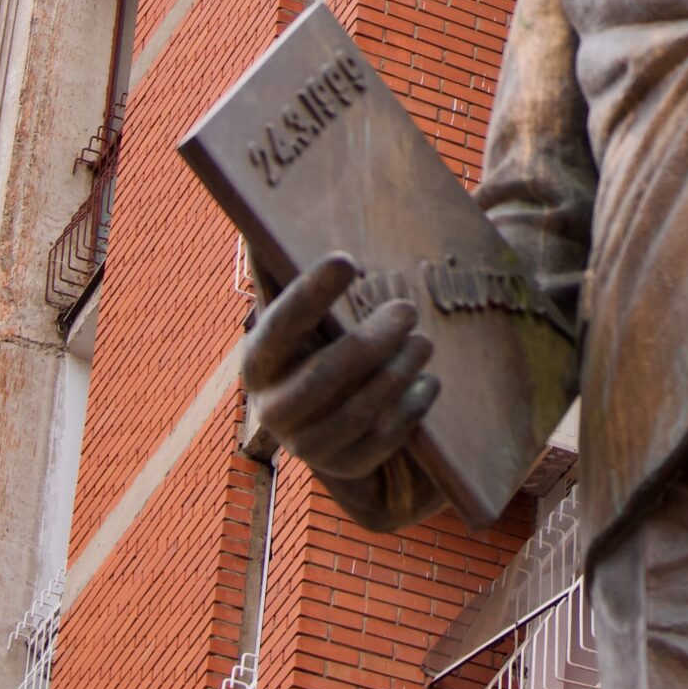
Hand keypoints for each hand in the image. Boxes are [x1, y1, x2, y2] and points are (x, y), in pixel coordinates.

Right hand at [241, 253, 439, 485]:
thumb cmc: (317, 345)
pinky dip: (409, 410)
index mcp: (258, 360)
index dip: (310, 294)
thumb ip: (286, 273)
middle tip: (408, 310)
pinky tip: (429, 382)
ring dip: (396, 373)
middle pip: (324, 377)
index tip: (347, 259)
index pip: (281, 325)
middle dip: (370, 343)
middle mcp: (273, 409)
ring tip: (424, 342)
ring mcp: (307, 444)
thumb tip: (265, 222)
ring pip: (356, 411)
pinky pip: (380, 441)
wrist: (321, 416)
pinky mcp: (343, 466)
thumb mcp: (303, 315)